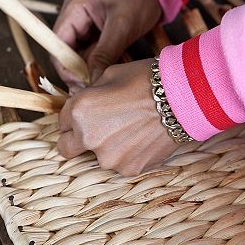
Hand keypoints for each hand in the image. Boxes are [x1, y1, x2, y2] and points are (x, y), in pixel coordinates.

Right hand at [53, 0, 161, 86]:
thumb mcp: (122, 27)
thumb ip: (104, 54)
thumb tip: (92, 79)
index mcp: (76, 4)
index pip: (58, 42)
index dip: (64, 66)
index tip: (78, 83)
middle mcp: (74, 11)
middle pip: (66, 48)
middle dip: (76, 69)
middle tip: (90, 86)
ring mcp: (83, 18)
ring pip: (78, 50)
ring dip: (88, 66)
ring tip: (99, 80)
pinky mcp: (94, 25)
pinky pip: (89, 47)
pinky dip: (96, 59)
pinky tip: (105, 69)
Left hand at [57, 59, 177, 175]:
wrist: (183, 97)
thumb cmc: (146, 80)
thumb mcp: (109, 75)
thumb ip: (89, 95)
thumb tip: (85, 105)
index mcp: (78, 111)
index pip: (61, 122)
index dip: (72, 117)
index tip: (86, 115)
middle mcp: (88, 138)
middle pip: (67, 148)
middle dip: (76, 140)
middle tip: (97, 129)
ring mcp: (108, 158)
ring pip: (96, 157)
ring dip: (106, 147)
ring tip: (130, 130)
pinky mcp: (129, 169)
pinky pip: (120, 163)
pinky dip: (127, 154)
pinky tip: (142, 139)